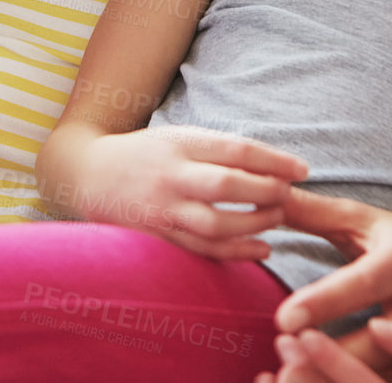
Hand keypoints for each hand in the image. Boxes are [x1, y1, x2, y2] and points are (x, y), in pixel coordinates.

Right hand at [64, 126, 307, 259]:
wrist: (88, 175)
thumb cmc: (147, 154)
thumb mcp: (179, 137)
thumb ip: (219, 149)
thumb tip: (273, 164)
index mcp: (179, 143)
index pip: (236, 149)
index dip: (274, 160)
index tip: (302, 169)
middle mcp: (170, 176)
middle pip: (227, 185)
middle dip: (267, 192)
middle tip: (290, 195)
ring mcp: (162, 209)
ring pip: (216, 223)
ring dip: (255, 224)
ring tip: (277, 219)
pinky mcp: (158, 237)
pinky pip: (202, 250)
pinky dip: (236, 253)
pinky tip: (261, 249)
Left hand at [270, 189, 391, 378]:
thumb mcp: (362, 220)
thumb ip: (310, 212)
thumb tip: (261, 194)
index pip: (361, 284)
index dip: (323, 303)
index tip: (282, 319)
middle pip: (372, 345)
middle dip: (325, 356)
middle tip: (279, 355)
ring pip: (378, 377)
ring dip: (332, 379)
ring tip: (285, 377)